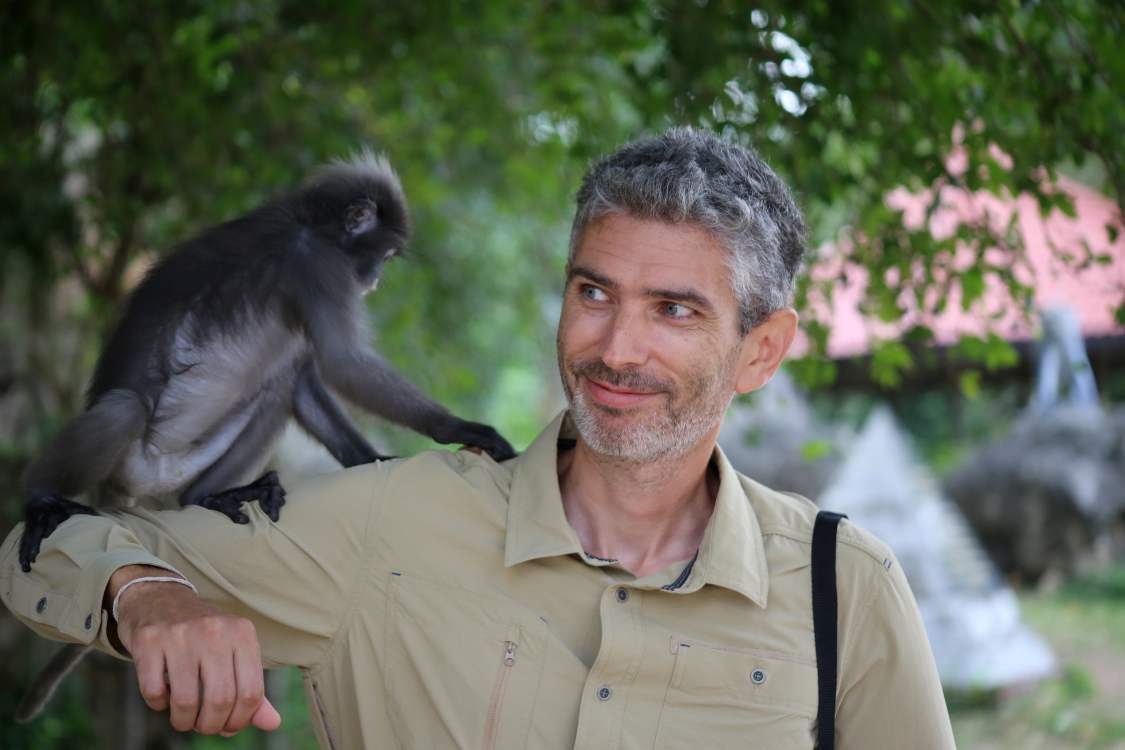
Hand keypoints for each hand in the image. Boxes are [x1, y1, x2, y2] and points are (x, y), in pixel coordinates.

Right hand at [108, 565, 281, 735]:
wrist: (159, 597)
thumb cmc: (203, 635)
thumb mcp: (234, 652)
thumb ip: (251, 688)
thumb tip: (272, 723)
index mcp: (243, 633)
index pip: (251, 692)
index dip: (240, 720)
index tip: (228, 727)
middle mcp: (215, 630)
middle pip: (220, 700)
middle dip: (211, 725)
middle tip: (203, 726)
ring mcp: (181, 634)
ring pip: (186, 701)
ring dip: (183, 721)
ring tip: (183, 717)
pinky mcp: (149, 640)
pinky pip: (154, 692)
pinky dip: (159, 704)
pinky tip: (163, 695)